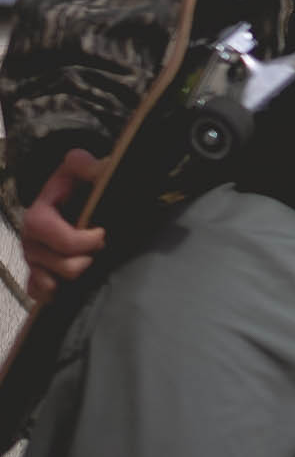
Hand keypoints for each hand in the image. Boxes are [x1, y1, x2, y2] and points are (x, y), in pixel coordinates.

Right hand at [21, 150, 106, 304]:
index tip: (101, 233)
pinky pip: (36, 291)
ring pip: (49, 282)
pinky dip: (51, 293)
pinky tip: (66, 287)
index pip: (58, 240)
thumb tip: (87, 163)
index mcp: (38, 217)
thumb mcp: (79, 170)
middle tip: (100, 248)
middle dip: (84, 260)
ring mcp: (32, 258)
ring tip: (88, 261)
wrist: (67, 197)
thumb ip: (85, 165)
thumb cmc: (73, 185)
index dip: (82, 241)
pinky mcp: (35, 271)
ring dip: (75, 276)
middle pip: (59, 265)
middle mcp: (30, 241)